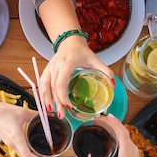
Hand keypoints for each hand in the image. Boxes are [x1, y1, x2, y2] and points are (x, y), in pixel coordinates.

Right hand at [0, 95, 55, 156]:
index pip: (29, 156)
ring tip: (46, 156)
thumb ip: (37, 115)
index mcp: (16, 137)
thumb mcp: (23, 112)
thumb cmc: (1, 112)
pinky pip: (21, 152)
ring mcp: (10, 144)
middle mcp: (13, 144)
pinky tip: (35, 150)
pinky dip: (30, 154)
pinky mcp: (9, 142)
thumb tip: (50, 116)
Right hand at [35, 0, 113, 118]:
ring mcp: (50, 68)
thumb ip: (105, 71)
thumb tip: (113, 84)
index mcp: (67, 63)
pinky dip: (43, 94)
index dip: (63, 94)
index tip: (68, 106)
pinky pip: (42, 83)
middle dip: (57, 102)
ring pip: (45, 85)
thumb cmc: (82, 51)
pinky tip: (47, 104)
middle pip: (53, 87)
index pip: (61, 81)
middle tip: (61, 115)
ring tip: (51, 112)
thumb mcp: (95, 59)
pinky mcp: (47, 70)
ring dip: (46, 99)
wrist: (70, 41)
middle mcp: (56, 66)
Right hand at [72, 114, 146, 156]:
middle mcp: (132, 149)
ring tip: (104, 122)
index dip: (115, 122)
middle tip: (100, 118)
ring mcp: (133, 150)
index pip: (122, 132)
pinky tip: (111, 132)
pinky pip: (126, 138)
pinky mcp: (132, 152)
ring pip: (125, 134)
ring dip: (115, 127)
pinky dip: (118, 133)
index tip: (107, 116)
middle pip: (123, 130)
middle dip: (112, 122)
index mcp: (127, 152)